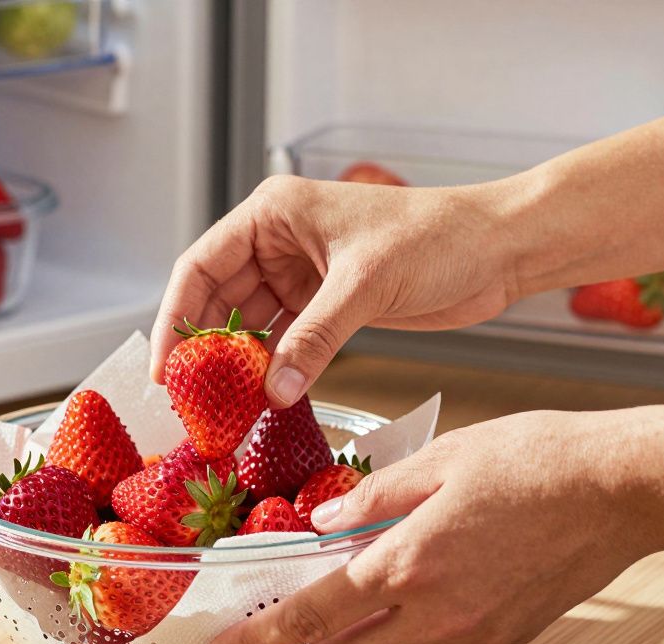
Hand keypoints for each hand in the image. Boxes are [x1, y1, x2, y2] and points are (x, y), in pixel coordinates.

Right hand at [150, 175, 520, 405]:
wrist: (498, 249)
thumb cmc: (437, 237)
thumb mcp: (365, 284)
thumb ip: (314, 339)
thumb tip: (271, 391)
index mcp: (273, 214)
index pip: (201, 265)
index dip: (176, 316)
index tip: (166, 366)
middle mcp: (278, 242)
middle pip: (218, 299)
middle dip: (203, 349)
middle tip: (189, 400)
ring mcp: (300, 275)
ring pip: (248, 325)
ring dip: (237, 365)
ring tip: (220, 409)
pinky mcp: (326, 304)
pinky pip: (283, 341)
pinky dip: (271, 369)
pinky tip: (261, 399)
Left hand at [203, 409, 655, 643]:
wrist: (622, 488)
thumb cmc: (535, 461)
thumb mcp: (438, 459)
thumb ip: (370, 494)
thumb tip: (319, 520)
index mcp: (410, 560)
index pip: (316, 612)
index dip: (264, 637)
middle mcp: (438, 611)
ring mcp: (474, 631)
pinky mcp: (504, 634)